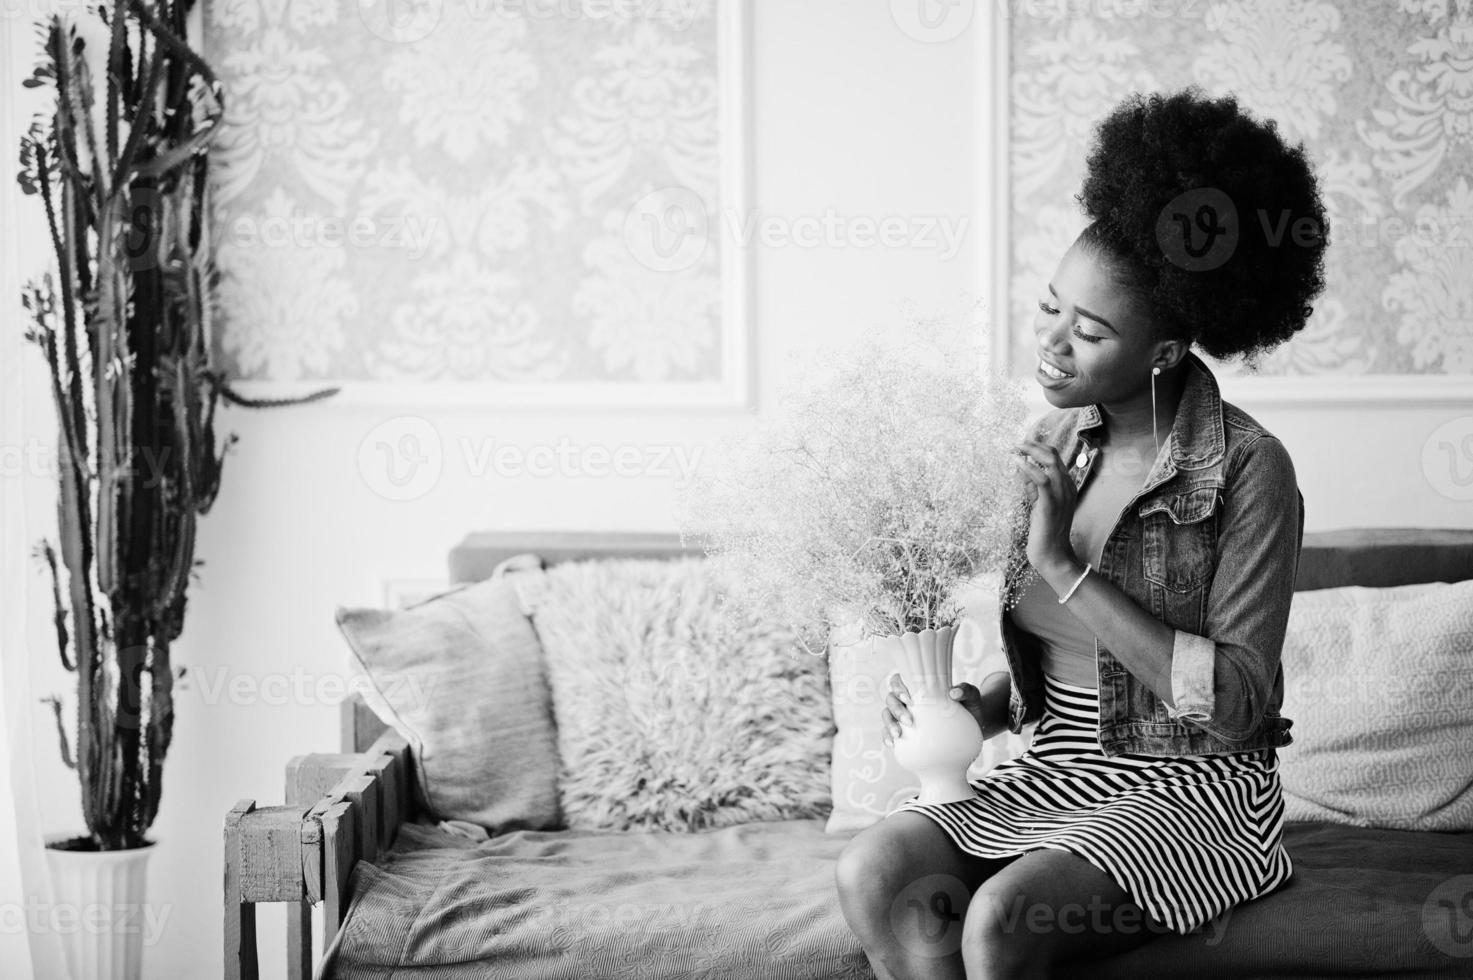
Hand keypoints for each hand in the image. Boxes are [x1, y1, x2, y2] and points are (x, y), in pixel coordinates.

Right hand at [881, 675, 990, 744]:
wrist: (974, 727)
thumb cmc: (970, 707)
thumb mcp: (972, 696)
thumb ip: (966, 690)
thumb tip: (953, 693)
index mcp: (919, 687)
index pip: (899, 681)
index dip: (897, 687)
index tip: (909, 698)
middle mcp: (908, 701)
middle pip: (890, 699)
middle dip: (896, 709)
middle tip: (909, 721)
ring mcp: (905, 716)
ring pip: (887, 715)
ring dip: (889, 724)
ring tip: (898, 735)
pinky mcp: (906, 733)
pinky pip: (889, 733)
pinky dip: (887, 737)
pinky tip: (892, 744)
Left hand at [1014, 438, 1080, 578]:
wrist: (1053, 554)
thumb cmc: (1045, 530)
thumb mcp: (1039, 504)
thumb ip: (1032, 487)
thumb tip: (1022, 469)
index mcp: (1066, 486)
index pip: (1055, 459)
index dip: (1038, 448)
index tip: (1022, 445)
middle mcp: (1067, 487)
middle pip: (1053, 455)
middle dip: (1033, 446)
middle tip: (1017, 444)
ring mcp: (1061, 494)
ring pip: (1050, 462)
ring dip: (1031, 452)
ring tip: (1015, 449)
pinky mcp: (1051, 503)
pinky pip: (1042, 479)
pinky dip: (1029, 467)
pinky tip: (1017, 462)